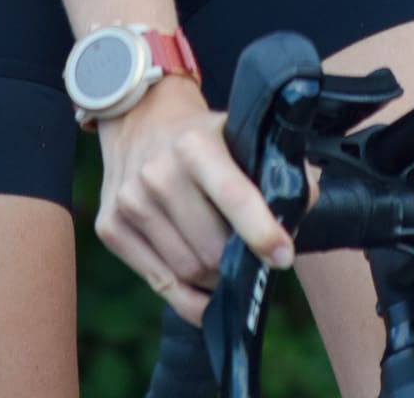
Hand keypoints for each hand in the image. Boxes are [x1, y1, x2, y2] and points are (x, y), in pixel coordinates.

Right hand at [94, 74, 296, 323]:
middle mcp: (157, 172)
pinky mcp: (109, 225)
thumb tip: (304, 204)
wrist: (138, 117)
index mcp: (195, 144)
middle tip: (253, 260)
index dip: (261, 231)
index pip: (233, 195)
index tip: (283, 256)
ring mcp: (129, 201)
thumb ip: (271, 165)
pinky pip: (158, 282)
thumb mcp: (236, 132)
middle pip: (210, 248)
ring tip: (227, 267)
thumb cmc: (198, 134)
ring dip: (214, 279)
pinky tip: (205, 291)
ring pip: (185, 270)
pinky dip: (187, 296)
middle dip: (238, 263)